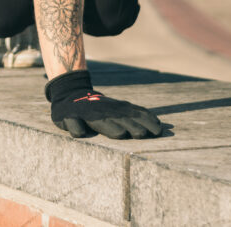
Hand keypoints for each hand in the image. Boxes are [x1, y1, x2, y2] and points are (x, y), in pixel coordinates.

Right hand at [45, 70, 163, 138]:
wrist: (69, 95)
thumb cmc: (99, 108)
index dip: (146, 121)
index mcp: (116, 109)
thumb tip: (161, 125)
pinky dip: (76, 127)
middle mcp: (103, 110)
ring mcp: (85, 113)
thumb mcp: (117, 109)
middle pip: (119, 118)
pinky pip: (72, 123)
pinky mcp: (69, 117)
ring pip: (98, 121)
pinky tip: (80, 132)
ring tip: (120, 133)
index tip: (158, 130)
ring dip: (109, 126)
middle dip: (131, 125)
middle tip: (143, 133)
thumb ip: (136, 116)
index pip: (135, 113)